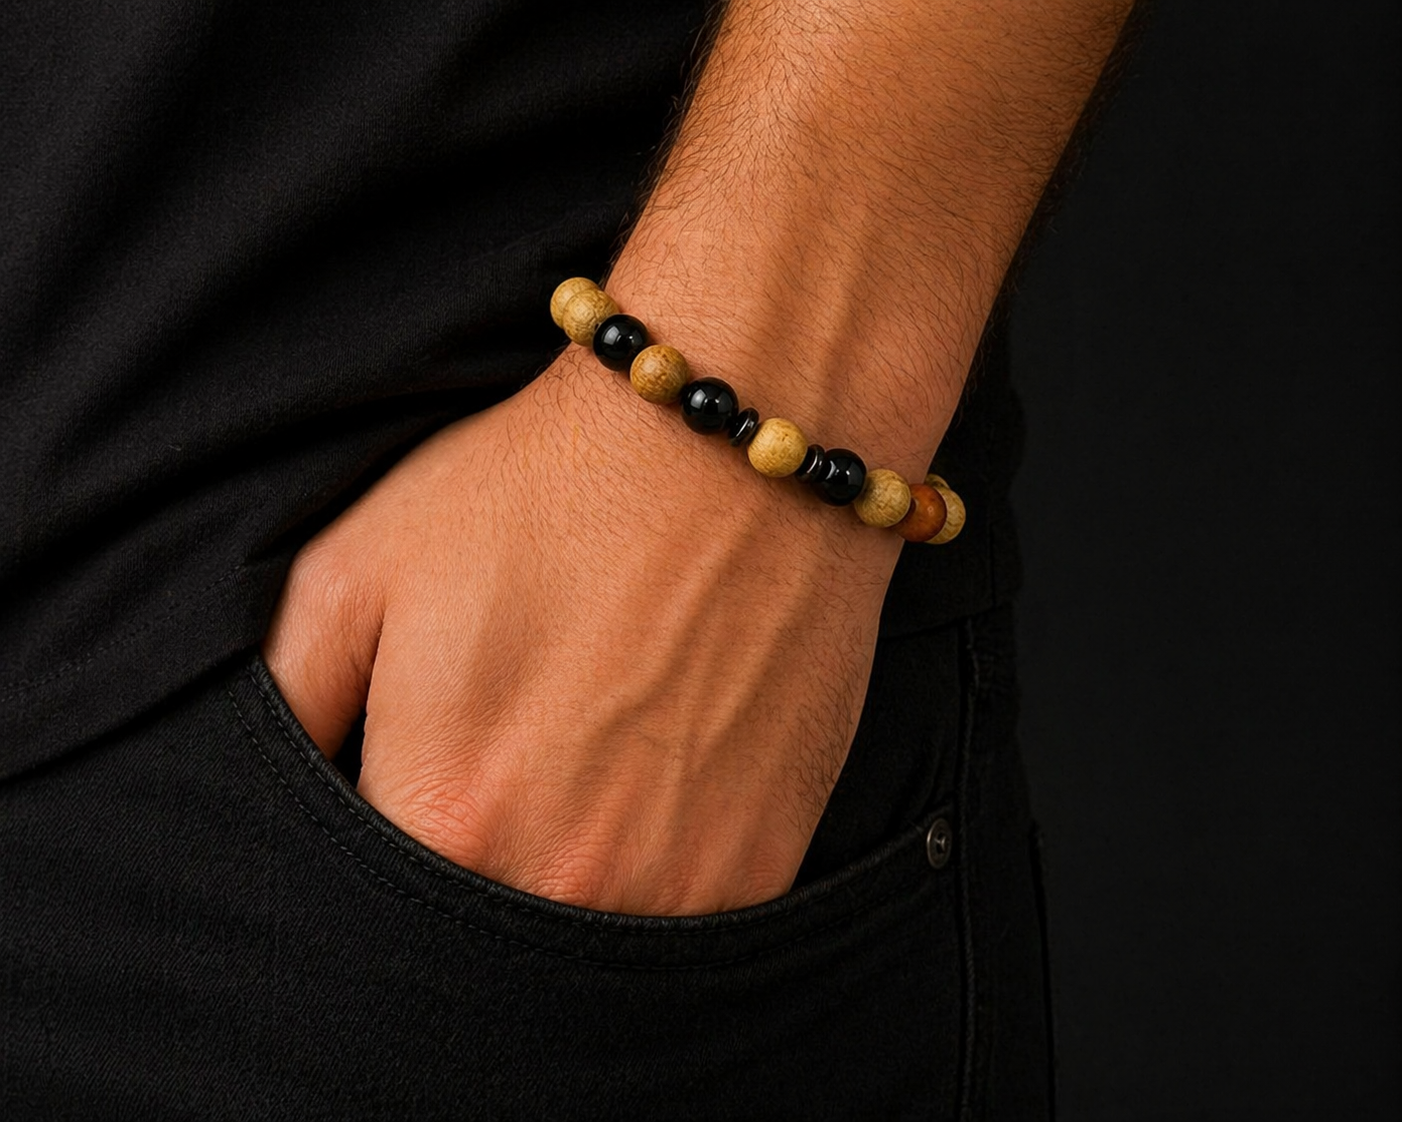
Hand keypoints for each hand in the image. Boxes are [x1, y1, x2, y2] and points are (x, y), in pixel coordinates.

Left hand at [263, 350, 901, 914]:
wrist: (730, 446)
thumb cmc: (537, 491)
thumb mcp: (357, 567)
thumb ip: (284, 707)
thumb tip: (268, 803)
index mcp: (441, 813)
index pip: (366, 911)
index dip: (382, 852)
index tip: (415, 791)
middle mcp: (558, 876)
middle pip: (476, 946)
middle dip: (469, 878)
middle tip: (505, 768)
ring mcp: (673, 883)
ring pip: (577, 955)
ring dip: (563, 891)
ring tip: (579, 774)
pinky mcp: (759, 867)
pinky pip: (678, 928)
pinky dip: (652, 878)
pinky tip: (650, 781)